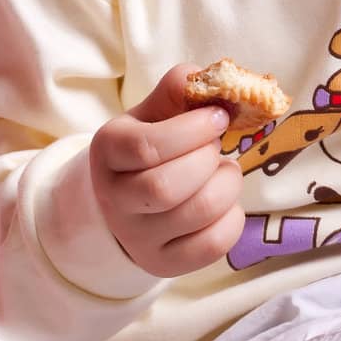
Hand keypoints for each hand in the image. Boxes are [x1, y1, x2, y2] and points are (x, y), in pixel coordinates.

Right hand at [89, 64, 244, 278]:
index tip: (217, 117)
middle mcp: (114, 199)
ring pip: (195, 214)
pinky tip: (224, 201)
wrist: (129, 198)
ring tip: (223, 171)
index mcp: (108, 151)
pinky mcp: (164, 263)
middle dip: (207, 159)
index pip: (146, 146)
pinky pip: (212, 245)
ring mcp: (137, 237)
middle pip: (166, 187)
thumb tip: (209, 77)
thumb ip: (179, 88)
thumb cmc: (150, 145)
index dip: (193, 129)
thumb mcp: (154, 111)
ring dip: (226, 184)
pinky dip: (233, 218)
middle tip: (215, 146)